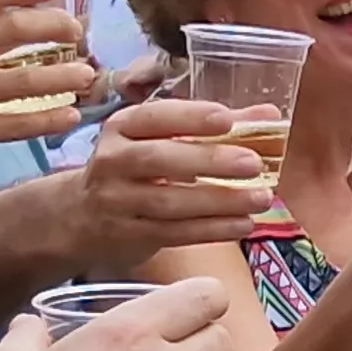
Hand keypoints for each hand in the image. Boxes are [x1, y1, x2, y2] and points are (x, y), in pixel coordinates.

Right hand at [70, 95, 270, 258]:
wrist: (82, 216)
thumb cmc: (135, 168)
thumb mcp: (159, 139)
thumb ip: (212, 126)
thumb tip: (269, 115)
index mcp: (122, 127)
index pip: (154, 117)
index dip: (189, 117)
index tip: (226, 118)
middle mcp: (113, 161)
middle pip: (159, 159)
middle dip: (208, 160)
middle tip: (252, 163)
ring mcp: (117, 201)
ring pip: (169, 202)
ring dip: (219, 201)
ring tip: (260, 198)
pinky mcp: (129, 235)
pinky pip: (174, 233)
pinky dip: (211, 230)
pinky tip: (242, 224)